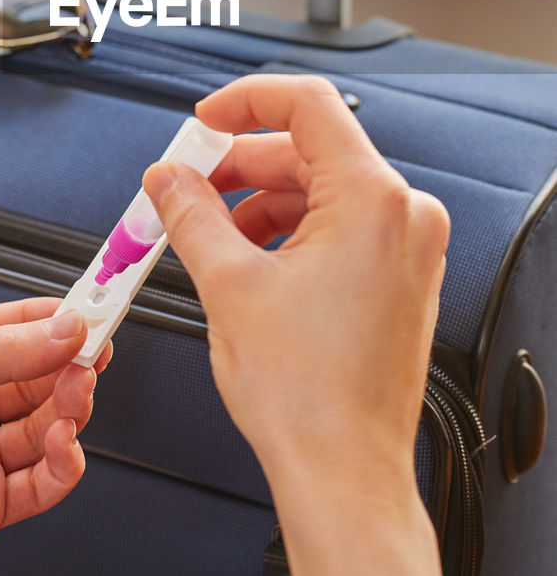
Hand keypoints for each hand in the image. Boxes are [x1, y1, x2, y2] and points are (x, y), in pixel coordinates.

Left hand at [0, 297, 109, 575]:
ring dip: (68, 408)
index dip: (50, 321)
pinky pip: (41, 481)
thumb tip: (63, 329)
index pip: (8, 331)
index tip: (90, 310)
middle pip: (33, 378)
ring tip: (77, 394)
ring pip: (44, 426)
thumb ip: (4, 352)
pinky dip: (63, 464)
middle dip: (67, 363)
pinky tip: (64, 447)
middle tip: (96, 351)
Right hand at [143, 75, 453, 575]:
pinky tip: (246, 258)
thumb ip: (191, 213)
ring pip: (322, 191)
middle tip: (187, 183)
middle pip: (310, 151)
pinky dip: (289, 231)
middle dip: (240, 164)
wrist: (344, 474)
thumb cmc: (307, 397)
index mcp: (372, 201)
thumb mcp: (228, 284)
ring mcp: (407, 248)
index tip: (205, 120)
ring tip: (211, 233)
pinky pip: (340, 227)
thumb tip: (168, 180)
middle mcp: (403, 216)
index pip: (308, 106)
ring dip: (260, 201)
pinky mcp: (399, 278)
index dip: (245, 102)